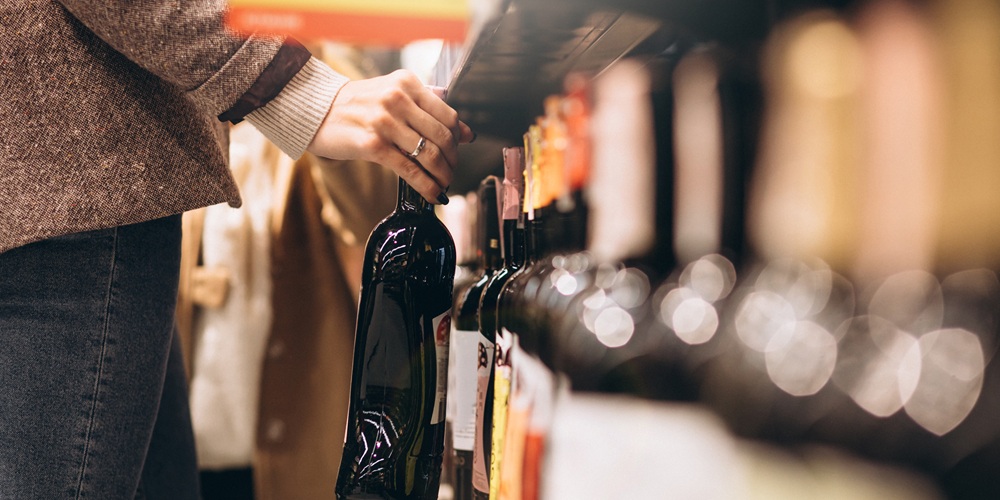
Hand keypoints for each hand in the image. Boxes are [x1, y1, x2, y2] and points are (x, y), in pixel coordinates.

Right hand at [306, 69, 474, 202]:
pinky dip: (426, 186)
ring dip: (442, 176)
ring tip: (443, 184)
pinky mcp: (372, 145)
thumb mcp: (394, 94)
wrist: (316, 110)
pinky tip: (432, 194)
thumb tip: (467, 133)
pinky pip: (409, 170)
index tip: (457, 152)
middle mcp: (398, 98)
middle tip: (451, 172)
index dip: (458, 139)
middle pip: (443, 137)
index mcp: (407, 83)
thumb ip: (429, 107)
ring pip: (429, 155)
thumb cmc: (357, 104)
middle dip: (452, 160)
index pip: (448, 115)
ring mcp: (385, 121)